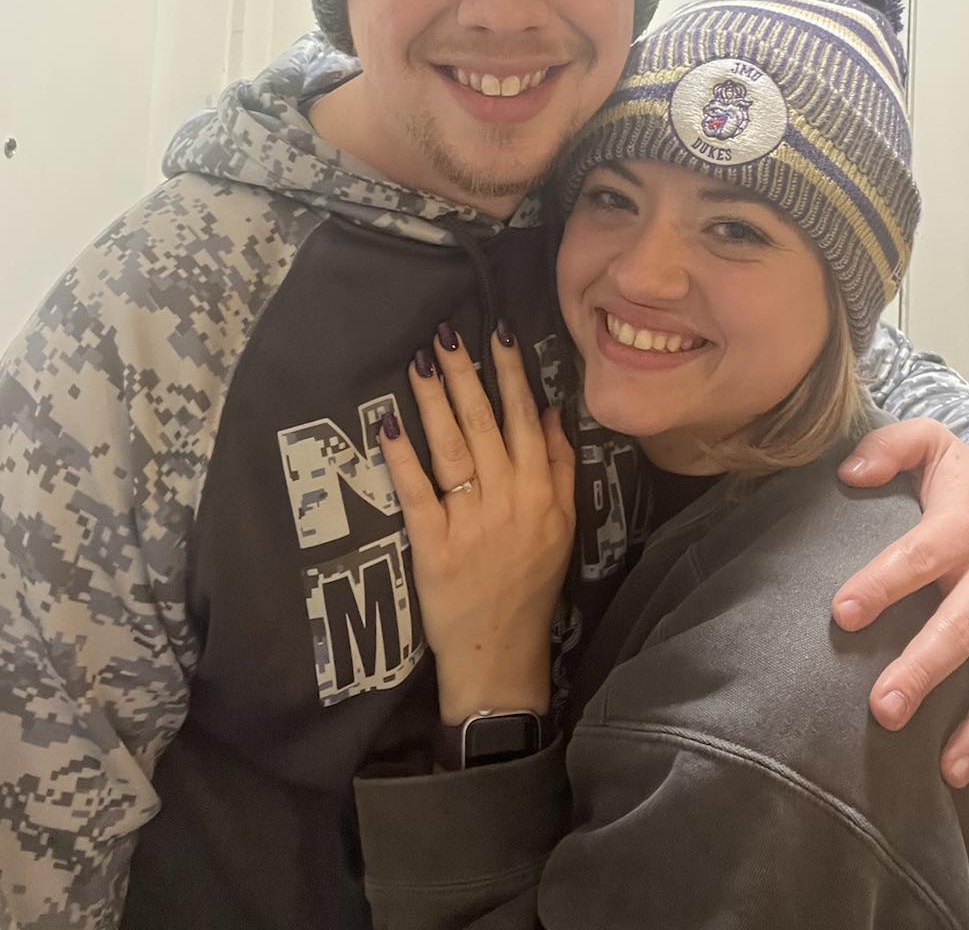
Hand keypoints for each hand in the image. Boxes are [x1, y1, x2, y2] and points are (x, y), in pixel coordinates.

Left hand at [379, 323, 575, 725]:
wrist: (501, 653)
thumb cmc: (531, 585)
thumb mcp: (563, 524)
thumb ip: (560, 466)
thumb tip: (553, 408)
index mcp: (541, 493)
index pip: (526, 420)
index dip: (511, 374)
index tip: (498, 333)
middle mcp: (509, 501)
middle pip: (486, 425)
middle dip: (467, 375)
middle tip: (447, 333)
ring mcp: (470, 523)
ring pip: (453, 449)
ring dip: (435, 402)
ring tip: (420, 362)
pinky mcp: (433, 547)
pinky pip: (417, 494)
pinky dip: (402, 459)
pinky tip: (388, 425)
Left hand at [831, 420, 968, 804]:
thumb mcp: (931, 442)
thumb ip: (887, 448)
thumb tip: (846, 471)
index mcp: (963, 528)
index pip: (917, 558)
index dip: (881, 584)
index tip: (843, 613)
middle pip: (961, 629)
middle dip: (924, 671)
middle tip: (884, 710)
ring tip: (948, 768)